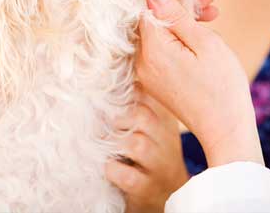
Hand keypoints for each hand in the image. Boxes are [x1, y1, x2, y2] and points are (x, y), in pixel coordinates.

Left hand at [105, 90, 188, 212]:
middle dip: (117, 117)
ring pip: (137, 144)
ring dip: (113, 142)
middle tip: (100, 123)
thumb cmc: (152, 155)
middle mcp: (167, 140)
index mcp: (166, 119)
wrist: (168, 195)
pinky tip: (108, 167)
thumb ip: (136, 104)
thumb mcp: (152, 126)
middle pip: (143, 116)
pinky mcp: (147, 189)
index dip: (124, 91)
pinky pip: (128, 176)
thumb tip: (111, 74)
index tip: (104, 91)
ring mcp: (159, 166)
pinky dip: (112, 170)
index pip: (148, 94)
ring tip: (101, 144)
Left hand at [135, 0, 262, 168]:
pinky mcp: (156, 81)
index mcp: (152, 50)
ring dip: (182, 22)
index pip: (149, 6)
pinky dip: (179, 39)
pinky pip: (161, 50)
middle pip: (152, 19)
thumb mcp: (204, 42)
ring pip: (158, 34)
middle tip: (210, 6)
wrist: (225, 129)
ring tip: (211, 19)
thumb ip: (176, 15)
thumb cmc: (221, 86)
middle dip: (179, 7)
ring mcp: (148, 74)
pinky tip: (201, 37)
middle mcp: (142, 62)